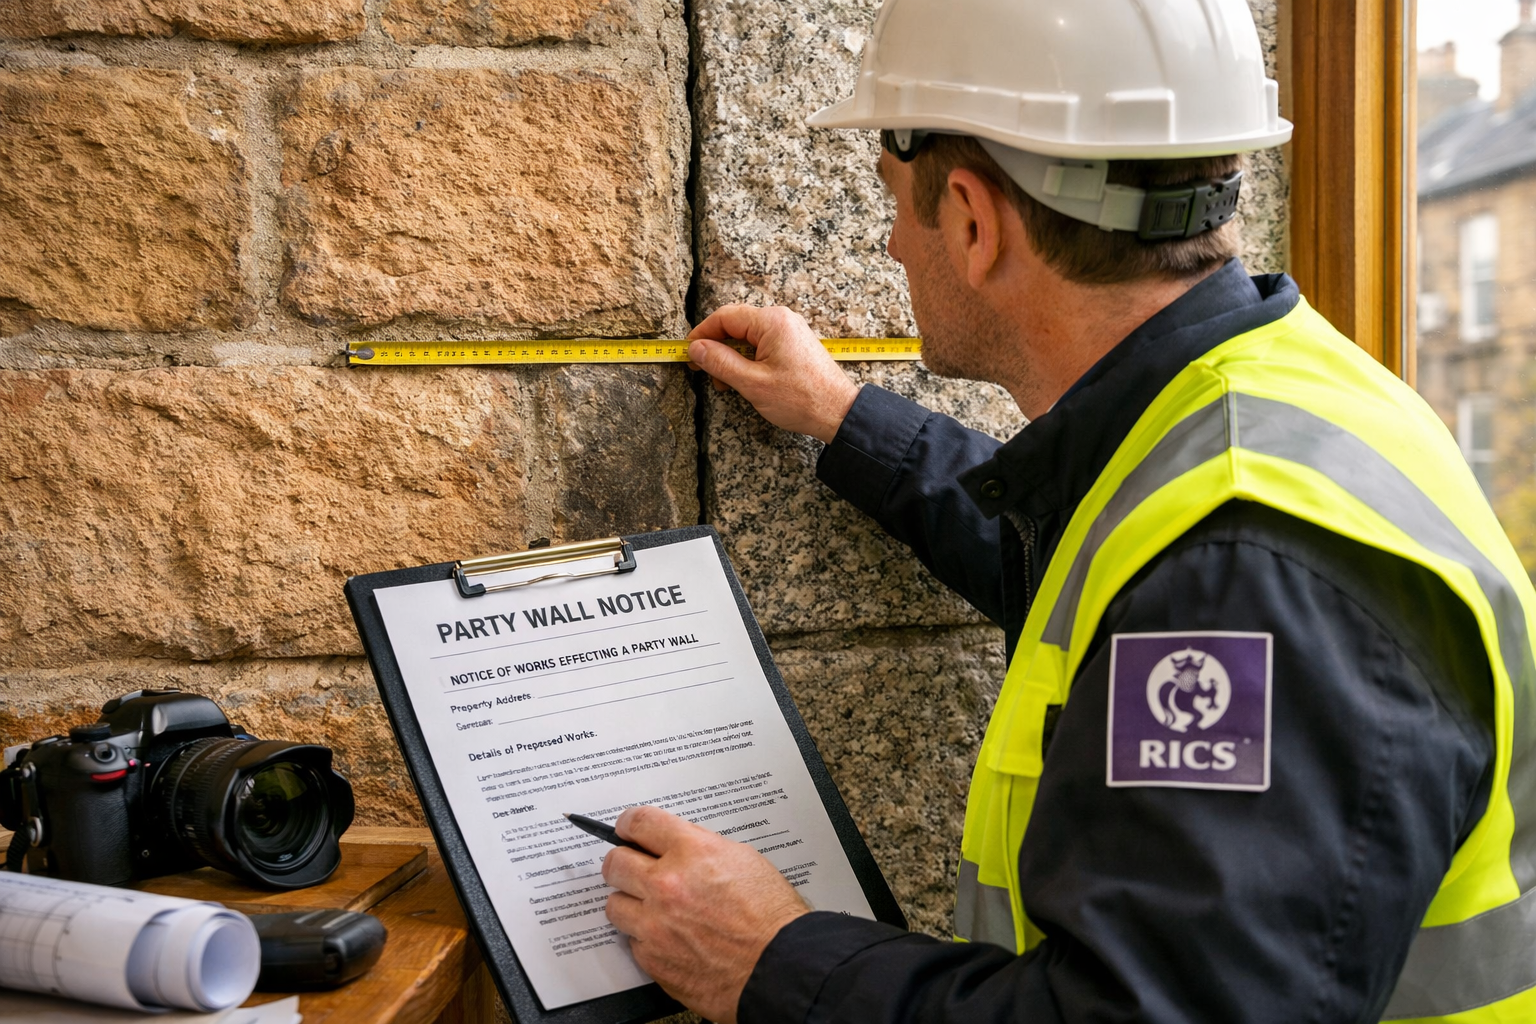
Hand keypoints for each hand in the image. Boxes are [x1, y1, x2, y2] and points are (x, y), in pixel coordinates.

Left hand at [603, 806, 809, 1022]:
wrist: (780, 967)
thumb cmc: (772, 917)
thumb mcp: (742, 859)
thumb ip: (701, 849)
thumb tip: (676, 848)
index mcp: (692, 852)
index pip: (640, 823)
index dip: (629, 824)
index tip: (627, 829)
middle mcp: (667, 885)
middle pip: (615, 863)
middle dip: (622, 863)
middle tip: (631, 868)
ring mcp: (656, 926)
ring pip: (615, 906)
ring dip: (631, 904)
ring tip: (652, 909)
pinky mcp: (654, 961)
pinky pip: (633, 943)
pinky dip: (647, 940)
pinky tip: (670, 939)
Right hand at [687, 305, 861, 443]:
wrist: (838, 413)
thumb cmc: (801, 399)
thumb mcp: (752, 383)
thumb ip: (720, 363)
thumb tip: (696, 349)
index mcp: (771, 322)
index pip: (725, 317)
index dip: (702, 334)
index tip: (688, 353)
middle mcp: (781, 320)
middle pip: (735, 326)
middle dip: (716, 349)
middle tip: (703, 371)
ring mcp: (789, 331)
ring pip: (747, 338)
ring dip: (731, 358)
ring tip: (725, 384)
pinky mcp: (793, 345)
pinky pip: (761, 346)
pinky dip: (747, 361)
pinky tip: (743, 380)